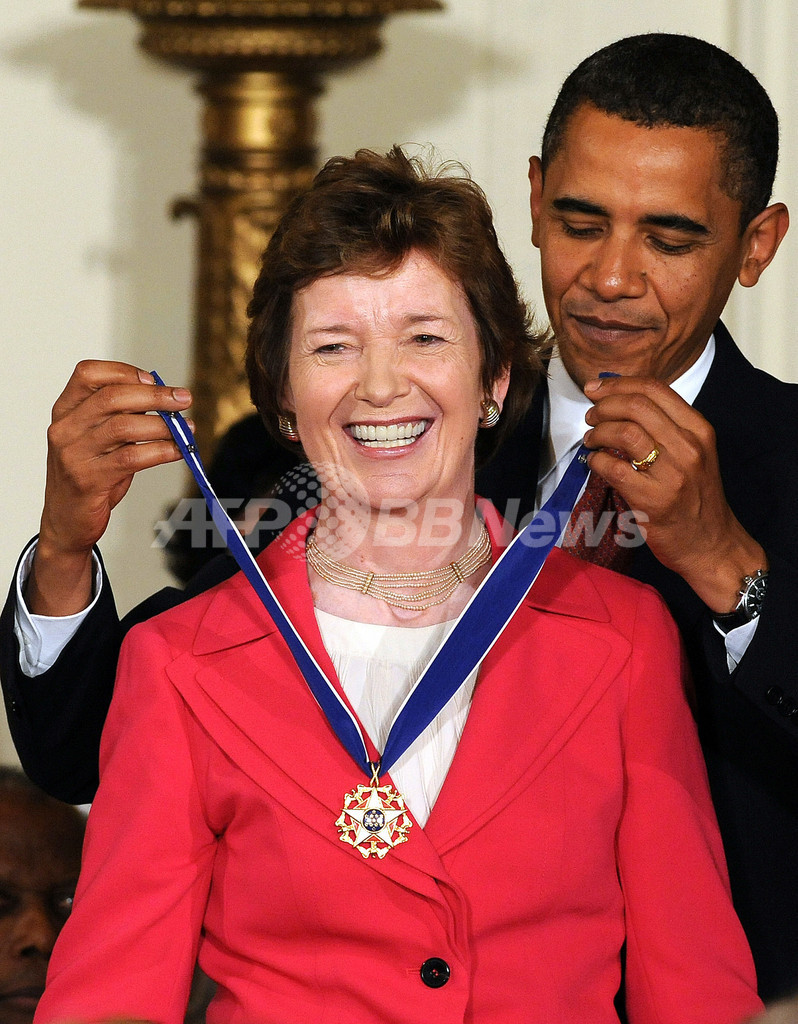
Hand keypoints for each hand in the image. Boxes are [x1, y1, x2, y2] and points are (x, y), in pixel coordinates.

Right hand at [28, 360, 192, 615]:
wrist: (67, 522)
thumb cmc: (89, 475)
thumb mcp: (97, 439)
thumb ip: (120, 417)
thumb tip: (167, 401)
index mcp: (65, 411)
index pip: (88, 374)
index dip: (124, 371)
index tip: (153, 379)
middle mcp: (65, 428)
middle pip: (112, 397)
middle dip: (155, 395)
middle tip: (184, 399)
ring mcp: (74, 454)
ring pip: (124, 426)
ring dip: (163, 425)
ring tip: (186, 430)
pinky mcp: (89, 479)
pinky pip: (133, 458)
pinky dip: (162, 451)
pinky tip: (178, 451)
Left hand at [582, 374, 765, 612]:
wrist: (711, 545)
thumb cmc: (695, 497)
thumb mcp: (693, 453)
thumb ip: (664, 427)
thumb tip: (619, 401)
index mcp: (699, 429)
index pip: (654, 389)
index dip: (618, 383)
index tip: (596, 388)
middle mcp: (689, 447)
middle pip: (636, 406)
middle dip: (604, 405)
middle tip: (590, 416)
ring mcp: (673, 474)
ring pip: (625, 433)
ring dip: (598, 432)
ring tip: (590, 440)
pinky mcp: (654, 501)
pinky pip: (614, 469)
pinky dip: (596, 461)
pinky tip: (594, 463)